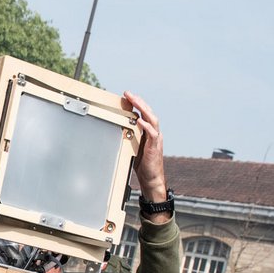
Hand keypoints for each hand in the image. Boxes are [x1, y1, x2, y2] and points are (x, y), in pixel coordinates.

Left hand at [121, 92, 168, 220]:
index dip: (137, 104)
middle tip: (129, 93)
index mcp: (149, 133)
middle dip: (139, 102)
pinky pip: (153, 134)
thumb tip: (117, 129)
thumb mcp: (133, 147)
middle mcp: (154, 134)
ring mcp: (156, 140)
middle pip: (149, 113)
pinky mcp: (155, 147)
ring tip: (135, 101)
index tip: (127, 96)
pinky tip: (139, 120)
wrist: (151, 179)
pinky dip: (146, 126)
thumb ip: (130, 137)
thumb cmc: (142, 165)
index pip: (144, 114)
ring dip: (144, 109)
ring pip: (153, 119)